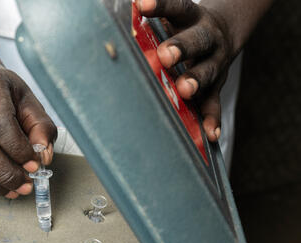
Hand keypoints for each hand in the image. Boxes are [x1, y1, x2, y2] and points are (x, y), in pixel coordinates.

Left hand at [137, 0, 236, 141]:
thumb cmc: (182, 28)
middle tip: (165, 55)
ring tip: (185, 90)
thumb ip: (148, 25)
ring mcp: (214, 62)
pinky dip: (212, 119)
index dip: (160, 5)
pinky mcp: (216, 85)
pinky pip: (214, 102)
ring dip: (195, 81)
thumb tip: (113, 28)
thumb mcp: (171, 19)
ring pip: (207, 71)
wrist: (223, 32)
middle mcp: (207, 37)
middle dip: (181, 48)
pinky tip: (211, 133)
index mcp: (190, 17)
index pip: (176, 6)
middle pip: (197, 40)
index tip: (141, 3)